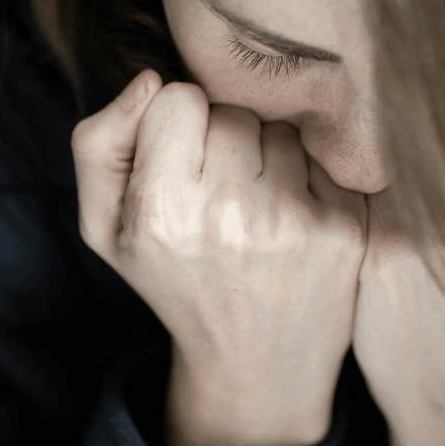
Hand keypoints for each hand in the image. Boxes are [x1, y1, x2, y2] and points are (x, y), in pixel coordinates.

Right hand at [72, 70, 368, 445]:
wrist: (253, 366)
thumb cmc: (173, 279)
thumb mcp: (105, 228)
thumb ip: (99, 143)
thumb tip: (150, 79)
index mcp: (163, 211)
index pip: (177, 97)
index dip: (176, 125)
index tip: (181, 164)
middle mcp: (230, 216)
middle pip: (233, 110)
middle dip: (224, 139)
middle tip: (219, 194)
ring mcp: (294, 223)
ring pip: (280, 128)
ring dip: (268, 156)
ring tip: (255, 207)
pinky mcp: (344, 229)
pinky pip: (323, 156)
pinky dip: (308, 177)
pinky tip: (292, 219)